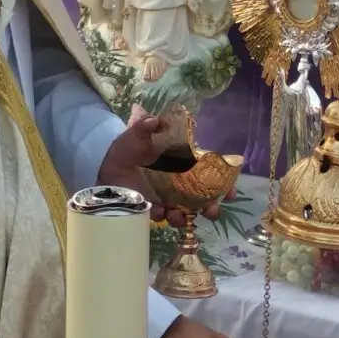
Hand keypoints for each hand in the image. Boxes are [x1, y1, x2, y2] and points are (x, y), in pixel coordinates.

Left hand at [97, 104, 234, 225]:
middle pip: (202, 198)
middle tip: (212, 212)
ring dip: (185, 216)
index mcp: (182, 163)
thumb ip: (146, 126)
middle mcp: (178, 182)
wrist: (106, 165)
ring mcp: (166, 196)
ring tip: (179, 216)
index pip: (209, 174)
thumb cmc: (127, 147)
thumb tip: (154, 121)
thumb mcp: (136, 134)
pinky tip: (157, 211)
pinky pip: (161, 215)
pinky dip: (162, 216)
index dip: (223, 184)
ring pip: (183, 211)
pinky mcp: (151, 206)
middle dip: (211, 208)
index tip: (231, 192)